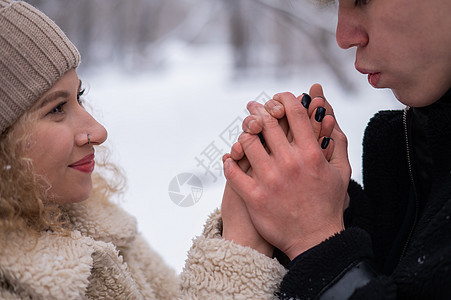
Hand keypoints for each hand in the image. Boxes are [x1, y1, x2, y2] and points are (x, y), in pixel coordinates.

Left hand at [224, 89, 350, 259]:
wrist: (315, 240)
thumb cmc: (328, 204)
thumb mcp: (341, 172)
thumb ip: (337, 142)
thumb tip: (327, 115)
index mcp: (311, 154)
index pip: (294, 113)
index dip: (283, 99)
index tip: (276, 98)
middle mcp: (290, 163)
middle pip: (266, 123)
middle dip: (258, 110)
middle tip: (252, 107)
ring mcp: (270, 180)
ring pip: (247, 142)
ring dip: (243, 134)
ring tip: (243, 133)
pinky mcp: (254, 197)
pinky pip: (233, 171)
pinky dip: (229, 161)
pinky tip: (230, 157)